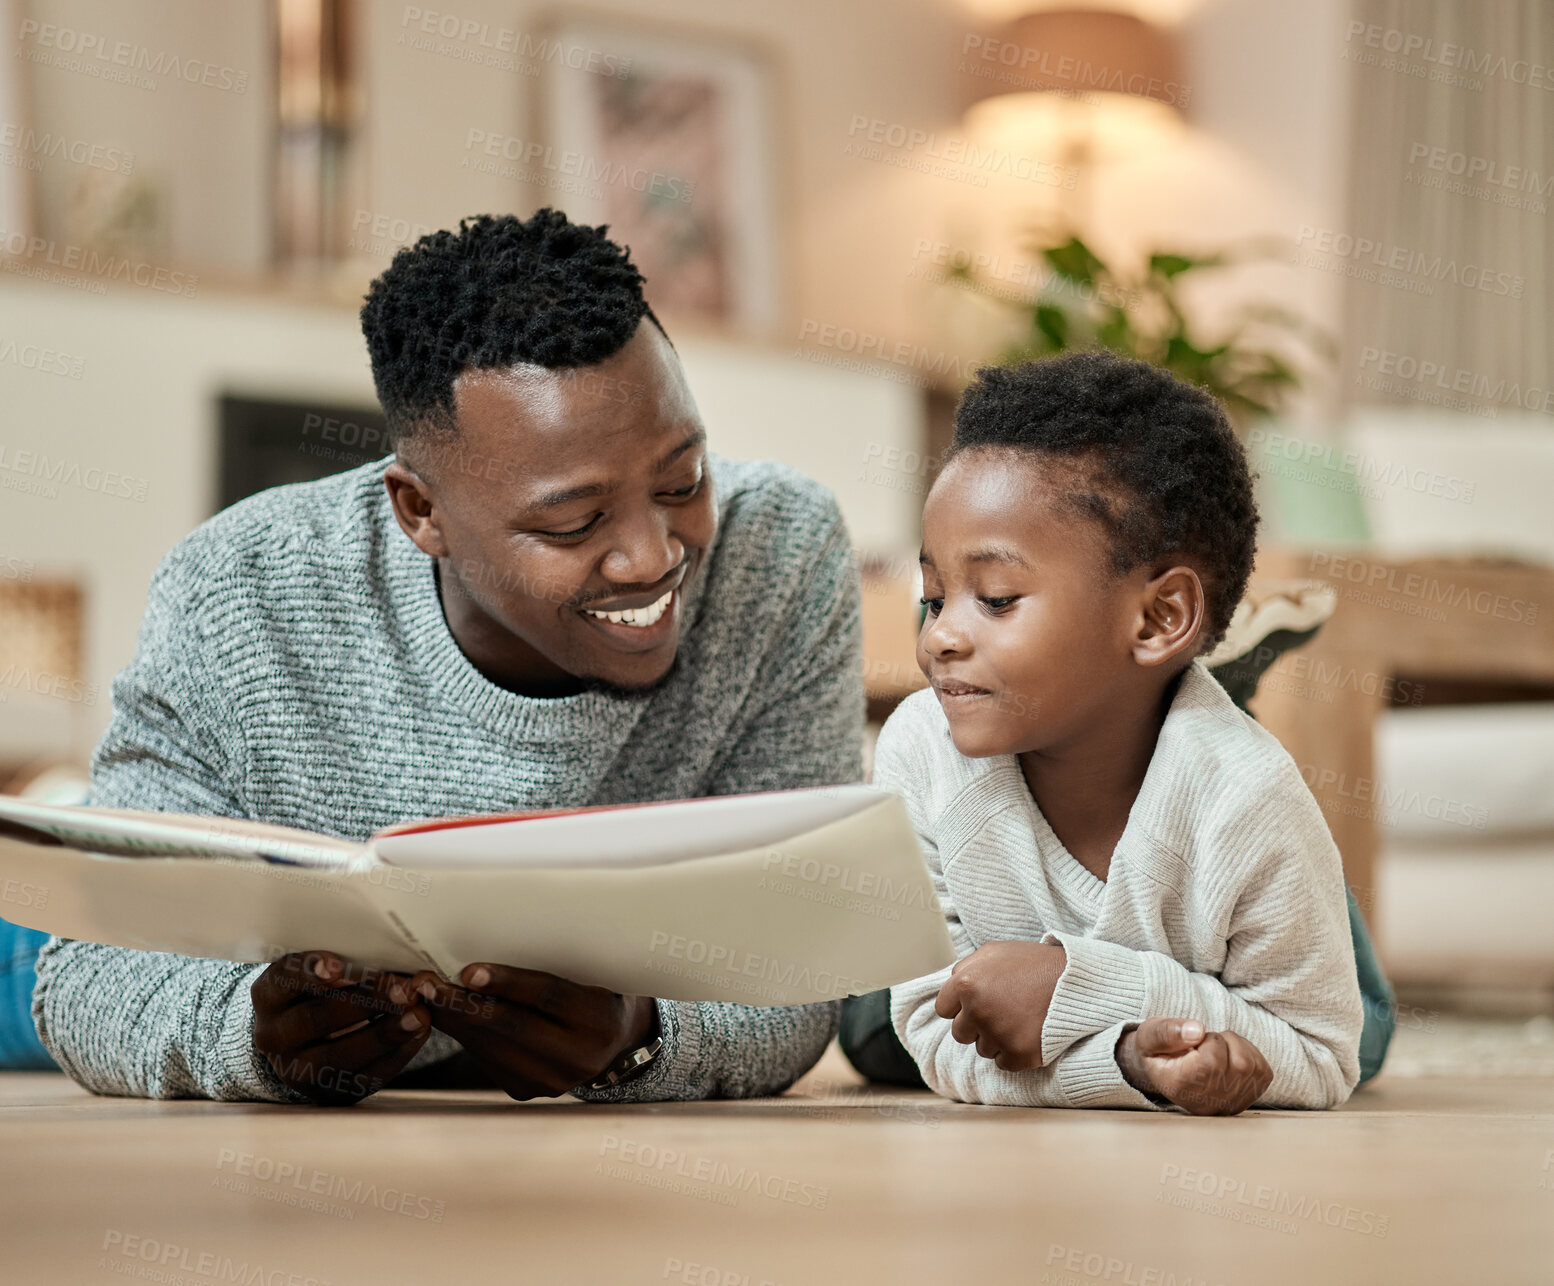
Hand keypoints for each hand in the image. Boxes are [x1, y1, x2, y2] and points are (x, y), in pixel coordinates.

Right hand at [251, 951, 432, 1104]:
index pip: (284, 980)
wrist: (301, 1043)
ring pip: (339, 1055)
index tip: (337, 966)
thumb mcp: (318, 974)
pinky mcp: (327, 1092)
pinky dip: (396, 1054)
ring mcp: (297, 1070)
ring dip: (385, 1034)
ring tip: (419, 1015)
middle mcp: (273, 1036)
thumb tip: (392, 959)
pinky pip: (363, 1076)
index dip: (309, 972)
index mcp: (269, 997)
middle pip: (317, 1018)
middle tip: (405, 990)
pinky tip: (418, 1034)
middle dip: (366, 1003)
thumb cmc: (319, 993)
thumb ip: (345, 965)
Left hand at [424, 963, 658, 1100]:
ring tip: (423, 994)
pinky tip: (444, 1013)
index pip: (549, 997)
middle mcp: (578, 1057)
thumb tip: (492, 944)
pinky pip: (486, 1059)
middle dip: (463, 1004)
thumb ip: (554, 962)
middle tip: (426, 983)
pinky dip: (463, 1033)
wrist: (614, 1040)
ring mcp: (551, 1080)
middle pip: (512, 1028)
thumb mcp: (590, 971)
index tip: (468, 971)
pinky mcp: (527, 1089)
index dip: (508, 983)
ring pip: (491, 1047)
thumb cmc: (596, 987)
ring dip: (453, 1020)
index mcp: (600, 1019)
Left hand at [933, 941, 1066, 1071]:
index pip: (943, 1009)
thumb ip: (966, 969)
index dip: (960, 1006)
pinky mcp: (1018, 1054)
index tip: (977, 1004)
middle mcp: (977, 1011)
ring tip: (1020, 1018)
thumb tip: (951, 989)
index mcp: (966, 983)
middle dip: (976, 1024)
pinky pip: (1003, 1063)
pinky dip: (1014, 1052)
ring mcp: (997, 1035)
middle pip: (960, 1033)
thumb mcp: (995, 952)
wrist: (1077, 982)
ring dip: (996, 1038)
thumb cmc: (1034, 963)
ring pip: (982, 1049)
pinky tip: (1028, 1033)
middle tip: (1002, 1010)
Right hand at [1115, 1017, 1272, 1114]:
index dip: (1207, 1039)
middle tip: (1203, 1044)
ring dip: (1236, 1046)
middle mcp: (1207, 1104)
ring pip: (1252, 1065)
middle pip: (1240, 1063)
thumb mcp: (1149, 1036)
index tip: (1191, 1042)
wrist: (1166, 1071)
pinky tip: (1228, 1057)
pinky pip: (1262, 1069)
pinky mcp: (1247, 1100)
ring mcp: (1229, 1105)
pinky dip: (1249, 1054)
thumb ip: (1167, 1032)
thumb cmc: (1158, 1051)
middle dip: (1223, 1041)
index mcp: (1180, 1088)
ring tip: (1214, 1049)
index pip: (1214, 1061)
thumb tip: (1197, 1031)